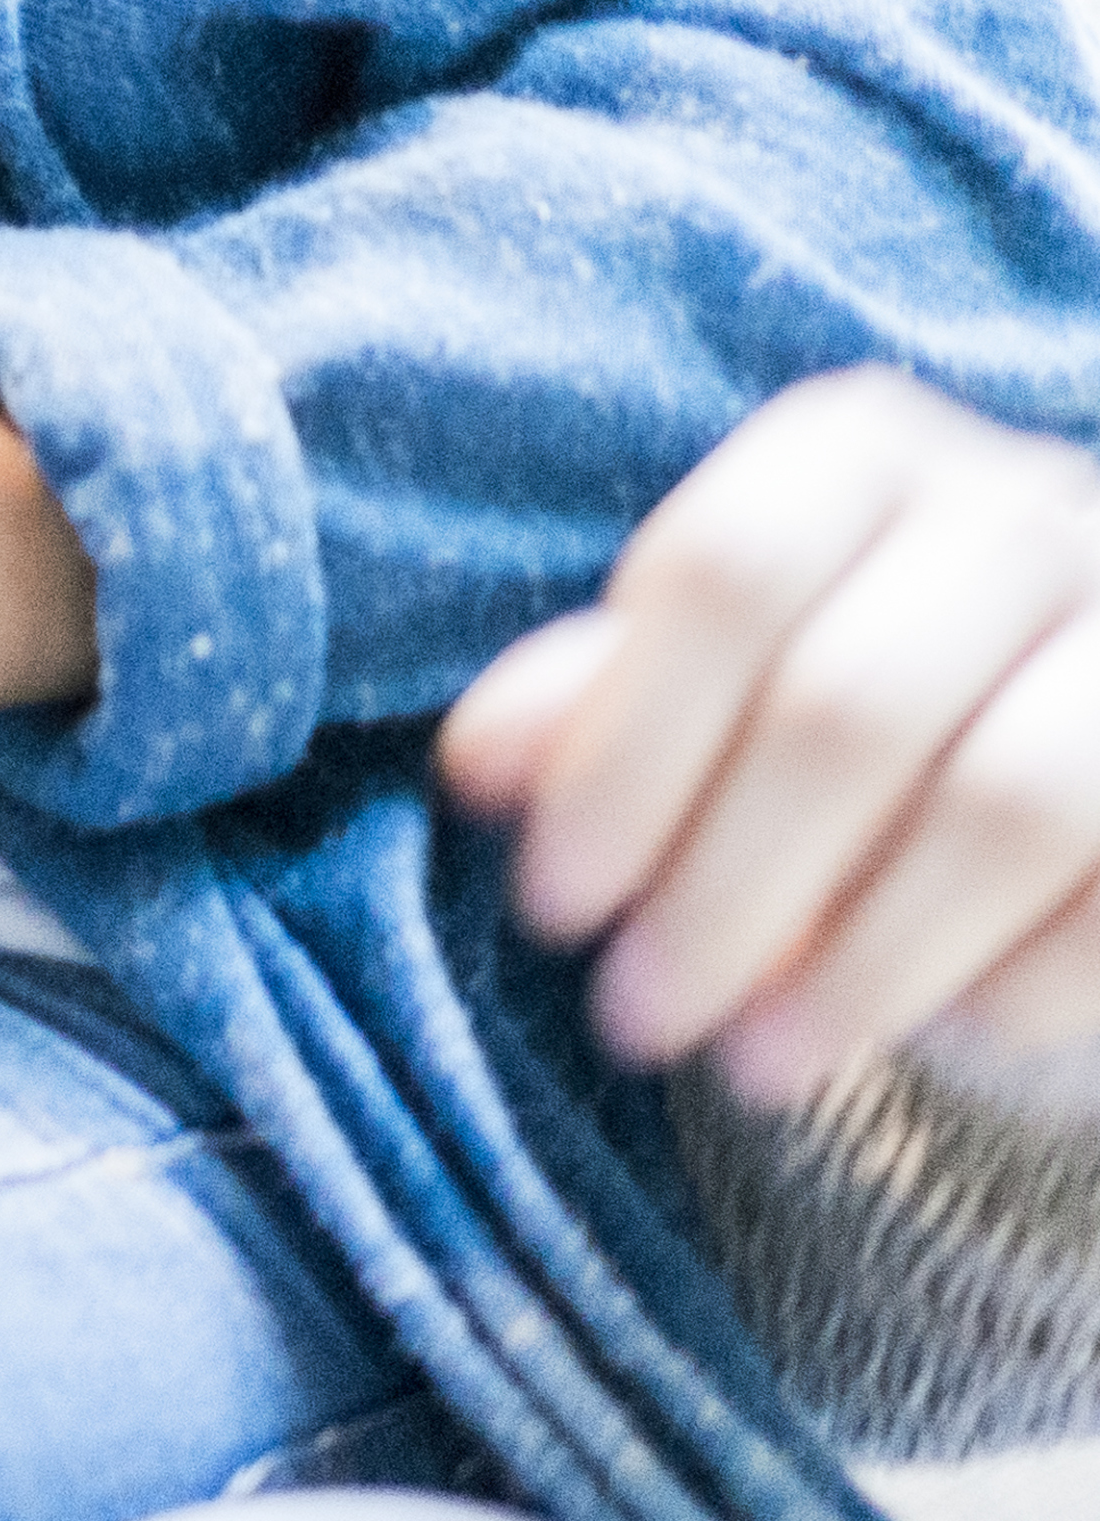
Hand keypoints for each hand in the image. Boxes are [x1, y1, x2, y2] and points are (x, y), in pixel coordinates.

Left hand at [451, 365, 1099, 1105]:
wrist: (1073, 776)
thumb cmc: (846, 728)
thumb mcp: (706, 694)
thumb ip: (601, 706)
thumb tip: (479, 760)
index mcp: (860, 455)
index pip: (725, 577)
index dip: (624, 756)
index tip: (555, 907)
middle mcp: (1020, 511)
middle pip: (849, 706)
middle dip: (723, 893)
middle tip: (640, 1018)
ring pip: (1004, 808)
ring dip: (863, 965)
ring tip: (758, 1066)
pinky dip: (1016, 987)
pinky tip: (941, 1035)